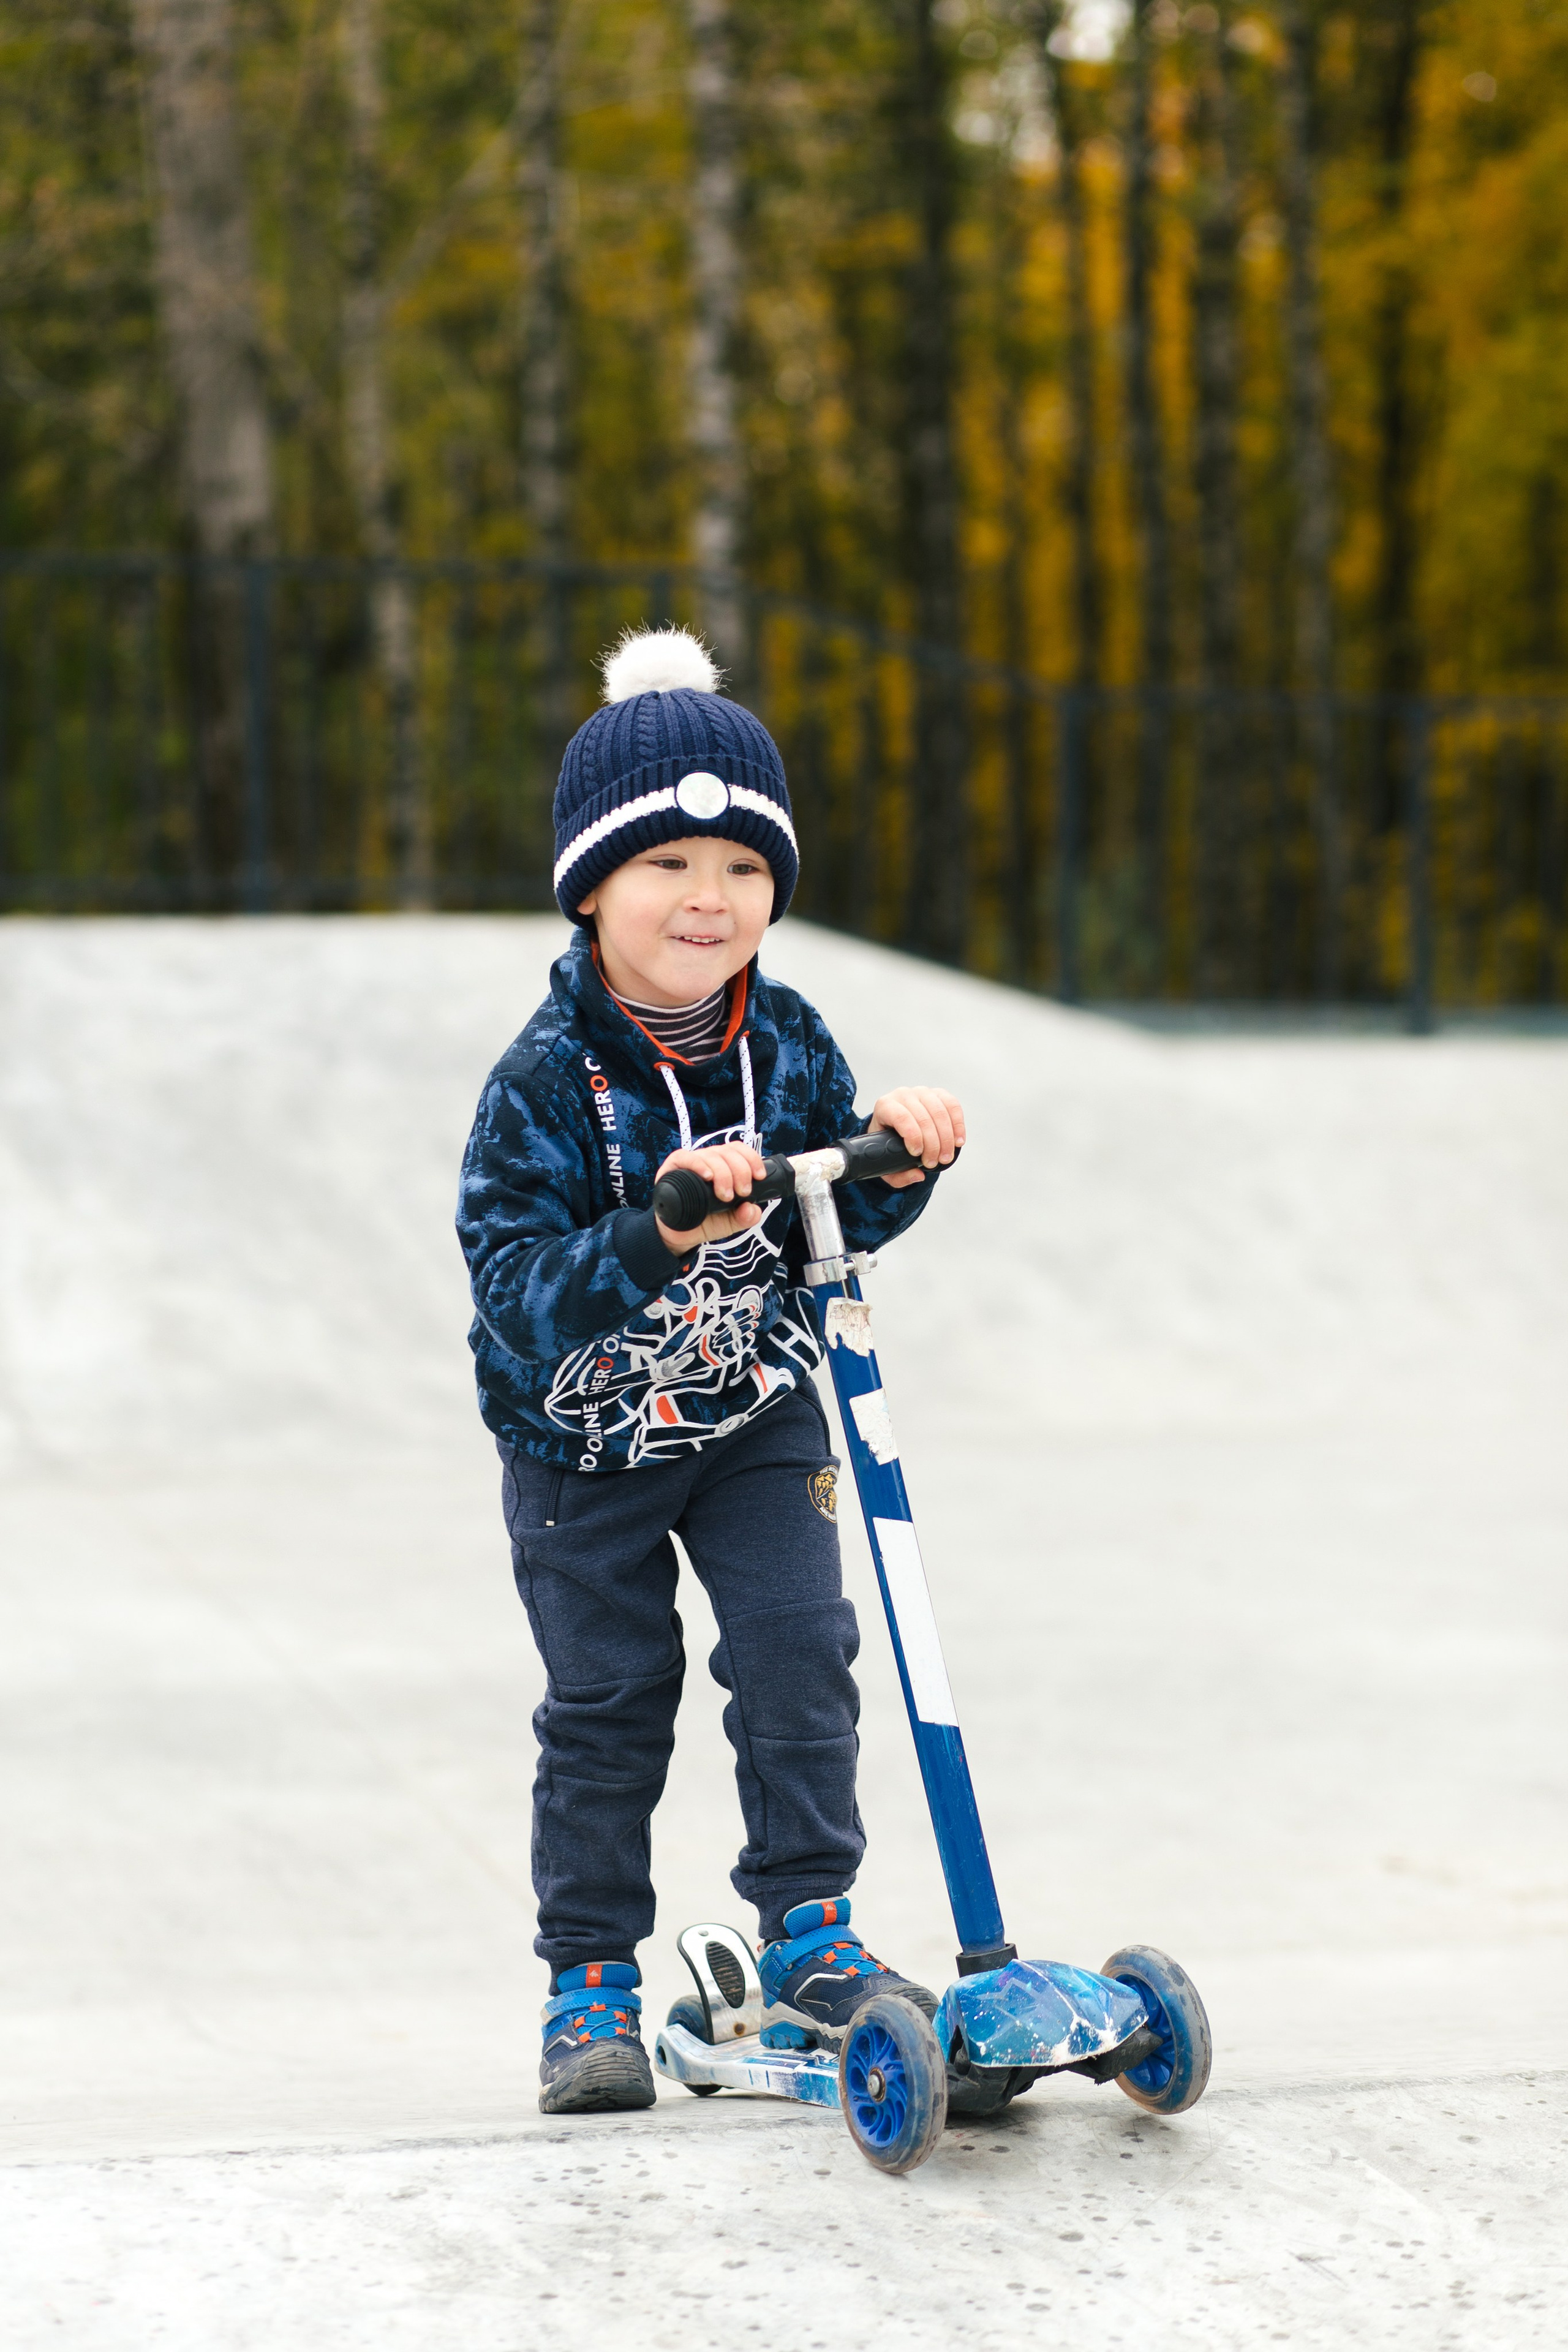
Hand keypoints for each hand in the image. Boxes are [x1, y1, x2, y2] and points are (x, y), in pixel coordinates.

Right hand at [654, 1141, 768, 1252]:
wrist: (680, 1235)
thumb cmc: (705, 1221)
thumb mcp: (732, 1221)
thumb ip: (746, 1217)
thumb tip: (751, 1209)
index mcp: (725, 1166)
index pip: (739, 1150)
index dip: (751, 1159)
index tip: (759, 1176)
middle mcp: (709, 1161)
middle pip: (728, 1152)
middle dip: (741, 1171)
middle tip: (742, 1192)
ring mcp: (691, 1162)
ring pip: (711, 1155)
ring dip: (723, 1174)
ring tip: (725, 1196)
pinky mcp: (672, 1168)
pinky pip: (685, 1158)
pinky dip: (699, 1165)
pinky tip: (707, 1176)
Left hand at [867, 1086, 964, 1187]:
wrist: (894, 1128)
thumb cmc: (888, 1145)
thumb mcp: (886, 1163)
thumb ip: (898, 1175)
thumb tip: (918, 1175)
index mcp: (885, 1106)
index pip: (901, 1117)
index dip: (913, 1136)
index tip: (917, 1154)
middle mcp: (903, 1095)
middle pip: (923, 1117)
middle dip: (932, 1144)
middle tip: (934, 1163)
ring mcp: (922, 1092)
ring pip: (939, 1112)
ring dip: (946, 1138)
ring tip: (946, 1157)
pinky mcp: (938, 1094)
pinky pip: (952, 1106)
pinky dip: (958, 1125)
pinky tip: (958, 1141)